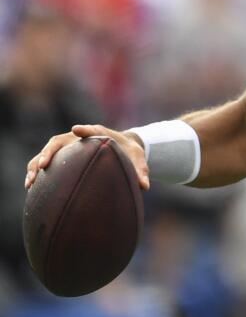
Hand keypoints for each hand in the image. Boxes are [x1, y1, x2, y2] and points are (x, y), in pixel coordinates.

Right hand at [26, 125, 148, 190]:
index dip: (84, 129)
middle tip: (42, 166)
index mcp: (98, 133)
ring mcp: (67, 146)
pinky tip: (30, 186)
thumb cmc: (128, 151)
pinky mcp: (62, 155)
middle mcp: (77, 137)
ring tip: (30, 182)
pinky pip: (45, 161)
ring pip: (47, 151)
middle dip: (49, 152)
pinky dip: (36, 171)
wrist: (120, 145)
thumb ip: (141, 170)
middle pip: (59, 141)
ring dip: (36, 164)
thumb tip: (144, 186)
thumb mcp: (137, 158)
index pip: (90, 129)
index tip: (77, 130)